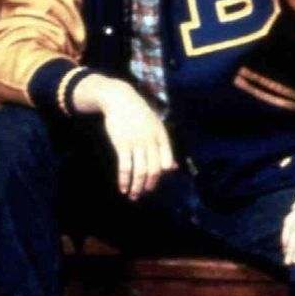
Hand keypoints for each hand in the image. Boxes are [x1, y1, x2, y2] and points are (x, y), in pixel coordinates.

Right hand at [72, 75, 174, 198]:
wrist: (120, 99)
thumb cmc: (139, 115)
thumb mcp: (155, 127)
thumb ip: (164, 148)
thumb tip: (174, 168)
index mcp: (162, 136)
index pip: (166, 162)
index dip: (161, 175)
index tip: (153, 182)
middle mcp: (151, 141)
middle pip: (154, 169)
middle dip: (150, 185)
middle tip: (144, 193)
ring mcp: (137, 143)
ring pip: (140, 171)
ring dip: (137, 187)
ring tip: (133, 196)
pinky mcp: (122, 144)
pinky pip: (125, 167)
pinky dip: (124, 180)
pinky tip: (122, 188)